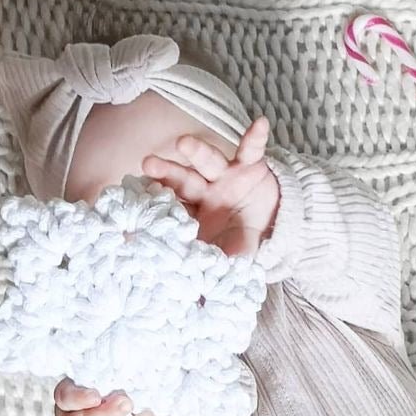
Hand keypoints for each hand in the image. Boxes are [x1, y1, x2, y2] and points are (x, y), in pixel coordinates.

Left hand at [141, 118, 279, 255]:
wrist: (275, 225)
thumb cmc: (245, 241)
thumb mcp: (234, 258)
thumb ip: (218, 265)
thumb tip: (200, 290)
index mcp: (196, 214)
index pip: (175, 207)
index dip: (160, 202)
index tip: (140, 199)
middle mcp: (206, 191)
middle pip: (184, 180)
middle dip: (167, 171)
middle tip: (148, 164)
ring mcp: (227, 175)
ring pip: (209, 160)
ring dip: (198, 150)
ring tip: (185, 143)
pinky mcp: (250, 164)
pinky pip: (252, 149)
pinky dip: (255, 138)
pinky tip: (259, 125)